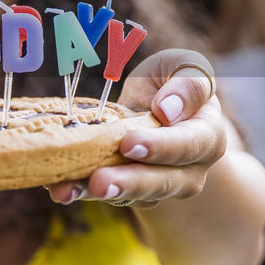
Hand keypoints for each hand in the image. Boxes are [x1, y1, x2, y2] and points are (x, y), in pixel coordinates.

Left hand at [46, 49, 225, 206]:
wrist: (161, 111)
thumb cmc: (170, 82)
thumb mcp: (181, 67)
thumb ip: (186, 81)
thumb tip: (168, 109)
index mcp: (206, 135)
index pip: (190, 144)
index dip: (161, 146)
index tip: (129, 143)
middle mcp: (190, 169)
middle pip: (163, 182)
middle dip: (129, 183)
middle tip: (100, 182)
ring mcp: (161, 186)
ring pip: (133, 196)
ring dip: (98, 193)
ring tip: (68, 191)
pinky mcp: (131, 193)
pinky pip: (109, 196)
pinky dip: (81, 191)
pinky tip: (58, 187)